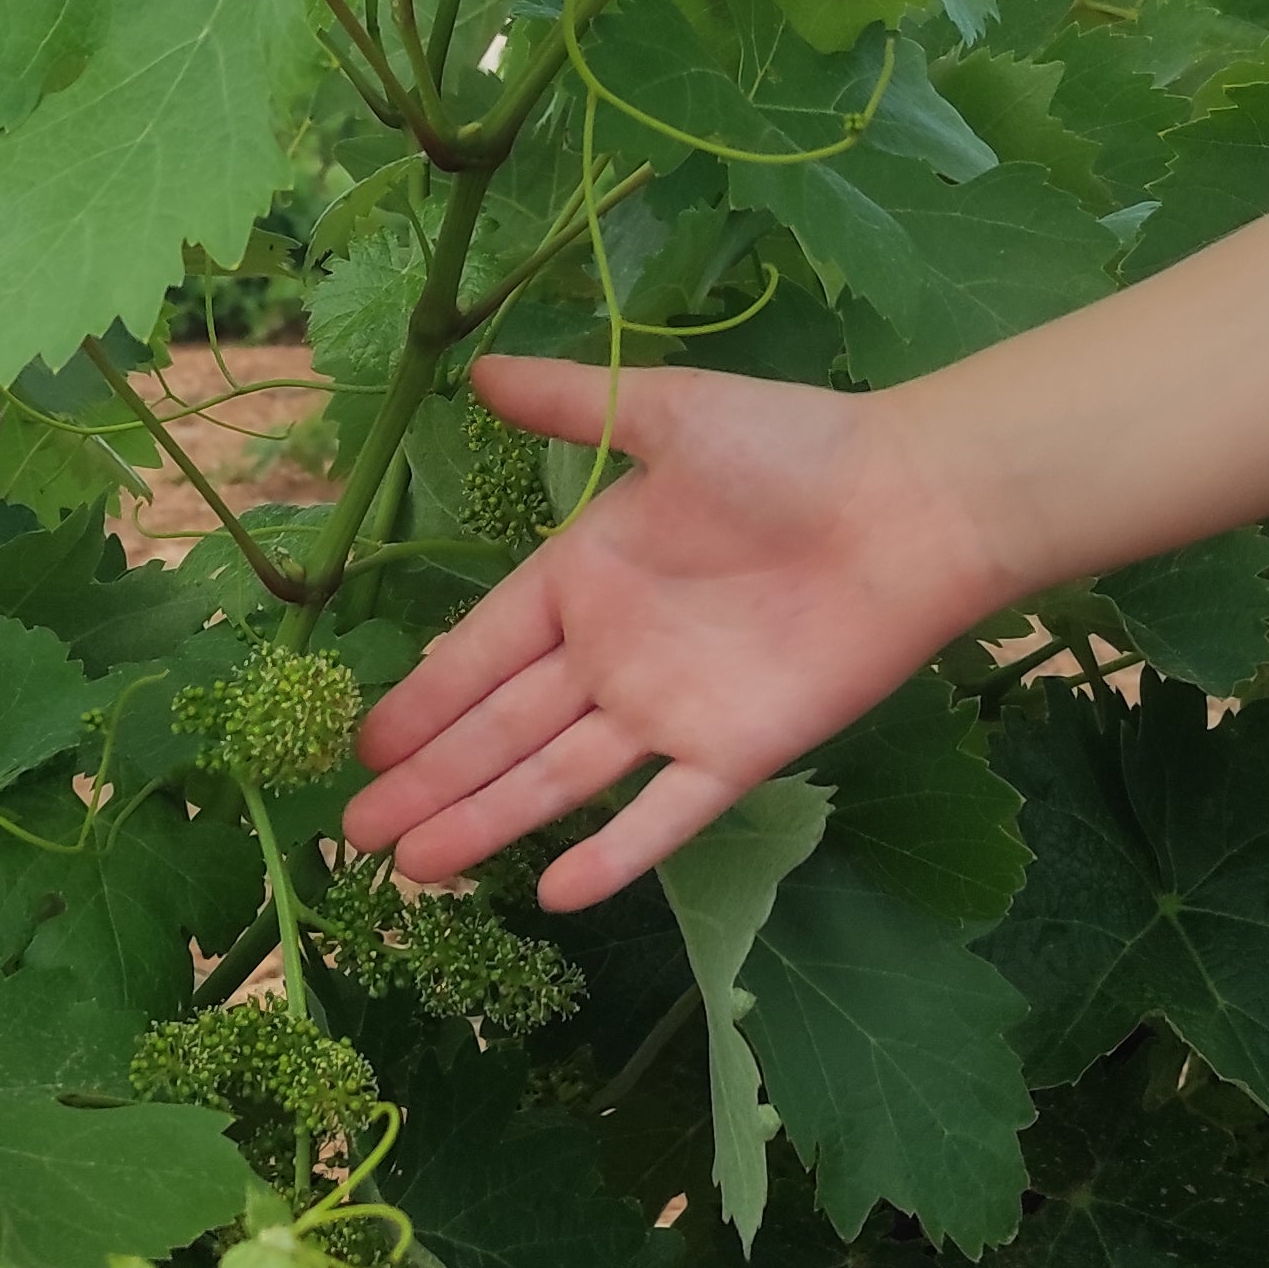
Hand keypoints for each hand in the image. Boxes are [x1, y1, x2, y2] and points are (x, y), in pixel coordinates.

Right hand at [340, 352, 1022, 909]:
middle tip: (355, 833)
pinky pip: (664, 816)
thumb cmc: (793, 450)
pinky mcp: (737, 753)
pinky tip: (552, 897)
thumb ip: (574, 407)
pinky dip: (612, 857)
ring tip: (414, 872)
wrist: (913, 504)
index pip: (481, 651)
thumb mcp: (669, 414)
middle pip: (502, 730)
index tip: (360, 746)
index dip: (422, 698)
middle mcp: (615, 654)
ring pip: (557, 781)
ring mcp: (672, 711)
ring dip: (486, 823)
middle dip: (429, 780)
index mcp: (587, 575)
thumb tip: (478, 370)